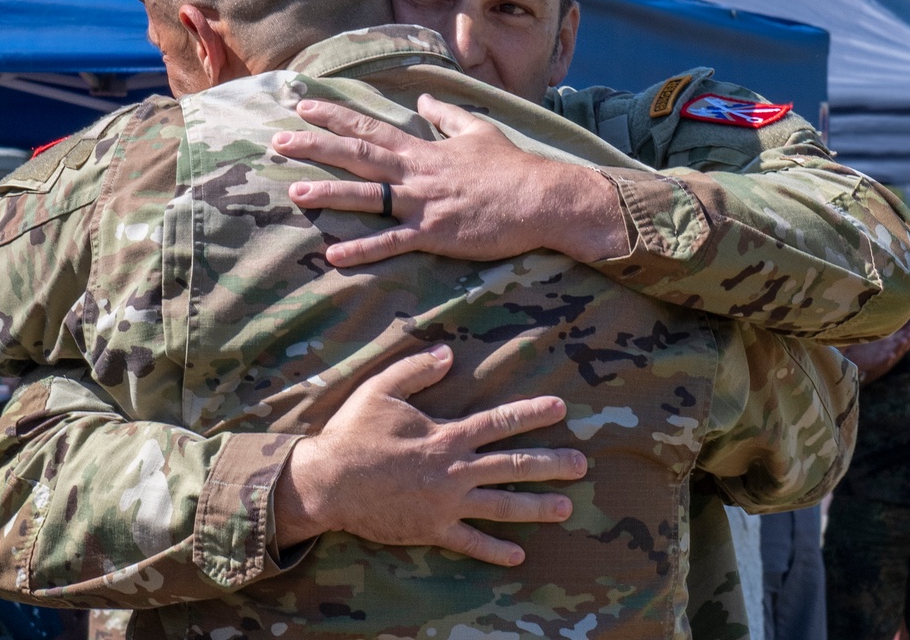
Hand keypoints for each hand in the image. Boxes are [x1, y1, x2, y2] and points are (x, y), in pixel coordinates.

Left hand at [273, 94, 625, 266]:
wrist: (541, 199)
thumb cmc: (512, 167)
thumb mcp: (478, 130)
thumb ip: (445, 115)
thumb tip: (423, 98)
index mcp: (424, 150)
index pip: (371, 128)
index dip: (335, 116)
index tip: (303, 106)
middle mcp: (416, 173)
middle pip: (358, 155)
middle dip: (316, 146)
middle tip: (278, 141)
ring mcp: (423, 203)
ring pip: (368, 196)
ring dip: (329, 193)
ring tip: (294, 191)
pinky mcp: (434, 233)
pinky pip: (392, 242)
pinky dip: (362, 249)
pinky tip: (334, 255)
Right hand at [275, 344, 586, 566]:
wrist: (328, 483)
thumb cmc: (353, 433)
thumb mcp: (381, 389)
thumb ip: (416, 369)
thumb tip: (448, 353)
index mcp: (447, 435)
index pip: (500, 421)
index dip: (532, 413)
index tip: (561, 408)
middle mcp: (455, 470)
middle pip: (514, 467)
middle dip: (551, 465)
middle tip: (581, 465)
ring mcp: (446, 504)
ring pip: (503, 507)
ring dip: (537, 507)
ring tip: (566, 509)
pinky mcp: (432, 530)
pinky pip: (471, 543)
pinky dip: (495, 550)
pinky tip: (518, 555)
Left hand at [841, 314, 909, 383]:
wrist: (854, 361)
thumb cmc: (865, 346)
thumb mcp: (874, 335)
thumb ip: (879, 326)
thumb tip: (880, 310)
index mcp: (890, 342)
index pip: (902, 336)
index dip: (909, 331)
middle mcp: (889, 349)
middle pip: (902, 343)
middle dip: (908, 337)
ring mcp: (884, 356)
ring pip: (895, 351)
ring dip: (900, 346)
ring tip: (905, 340)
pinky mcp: (876, 364)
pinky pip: (883, 362)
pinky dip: (888, 359)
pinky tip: (891, 355)